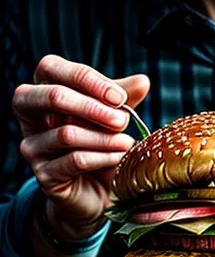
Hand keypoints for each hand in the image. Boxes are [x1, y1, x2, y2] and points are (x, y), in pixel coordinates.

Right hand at [13, 55, 149, 239]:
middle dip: (93, 106)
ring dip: (104, 138)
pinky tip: (119, 157)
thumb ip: (123, 95)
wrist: (96, 189)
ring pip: (67, 134)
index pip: (51, 68)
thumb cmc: (100, 139)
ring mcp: (33, 146)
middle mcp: (30, 115)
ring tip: (127, 142)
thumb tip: (142, 81)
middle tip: (123, 120)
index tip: (119, 97)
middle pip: (53, 96)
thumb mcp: (112, 112)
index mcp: (42, 88)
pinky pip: (74, 161)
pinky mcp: (43, 175)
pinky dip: (103, 157)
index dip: (87, 80)